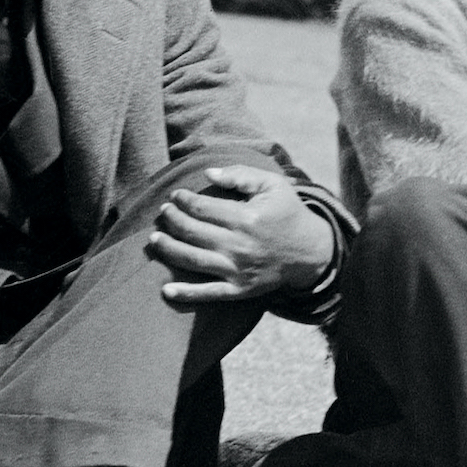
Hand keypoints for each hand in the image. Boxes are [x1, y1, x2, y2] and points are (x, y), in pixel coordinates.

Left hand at [152, 165, 336, 307]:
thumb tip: (208, 174)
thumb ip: (241, 175)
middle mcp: (239, 245)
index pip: (203, 208)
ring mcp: (238, 270)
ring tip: (154, 240)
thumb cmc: (289, 214)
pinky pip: (208, 293)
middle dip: (172, 220)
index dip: (184, 200)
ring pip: (193, 260)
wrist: (312, 252)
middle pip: (193, 232)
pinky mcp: (239, 290)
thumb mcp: (273, 185)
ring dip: (169, 249)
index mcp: (246, 218)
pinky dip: (186, 293)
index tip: (175, 195)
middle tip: (163, 212)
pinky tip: (166, 290)